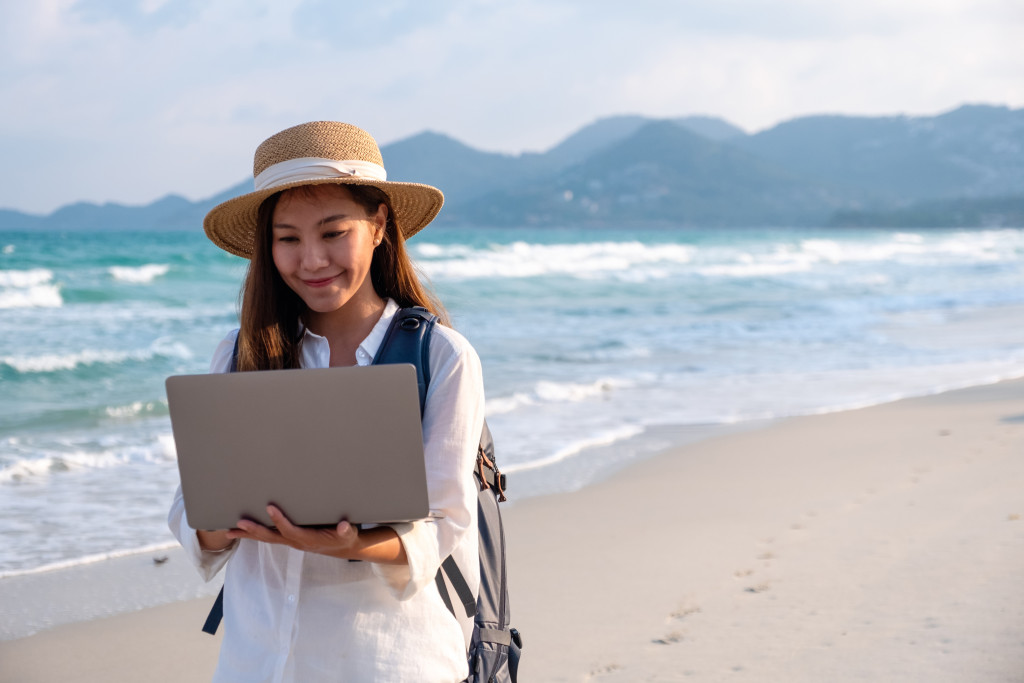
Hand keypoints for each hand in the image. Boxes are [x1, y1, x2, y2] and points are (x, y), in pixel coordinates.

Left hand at [226, 505, 360, 558]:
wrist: (343, 547)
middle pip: (271, 537)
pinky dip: (254, 534)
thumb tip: (342, 526)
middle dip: (254, 530)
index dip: (279, 520)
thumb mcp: (348, 534)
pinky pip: (269, 537)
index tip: (269, 507)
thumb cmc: (344, 537)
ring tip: (229, 531)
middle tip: (239, 523)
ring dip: (248, 534)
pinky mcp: (289, 539)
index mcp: (307, 539)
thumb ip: (345, 530)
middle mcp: (295, 542)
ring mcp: (291, 541)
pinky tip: (243, 530)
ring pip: (266, 538)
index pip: (289, 530)